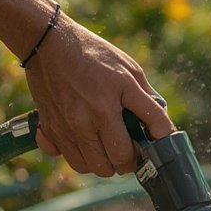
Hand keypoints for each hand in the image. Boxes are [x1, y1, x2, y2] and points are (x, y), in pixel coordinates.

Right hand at [24, 14, 174, 176]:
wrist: (48, 42)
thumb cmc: (94, 55)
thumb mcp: (129, 70)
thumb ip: (147, 101)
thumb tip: (162, 128)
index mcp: (108, 107)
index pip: (134, 148)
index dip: (151, 150)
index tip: (152, 146)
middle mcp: (86, 120)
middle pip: (113, 165)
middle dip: (126, 161)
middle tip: (128, 148)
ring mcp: (65, 127)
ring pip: (89, 167)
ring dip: (102, 162)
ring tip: (107, 146)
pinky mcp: (48, 129)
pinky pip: (66, 158)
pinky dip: (78, 156)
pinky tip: (83, 142)